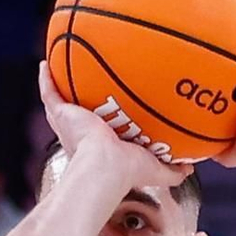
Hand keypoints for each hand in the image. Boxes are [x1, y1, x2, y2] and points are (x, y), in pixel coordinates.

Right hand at [37, 59, 193, 183]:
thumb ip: (171, 169)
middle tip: (84, 86)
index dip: (104, 121)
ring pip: (61, 102)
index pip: (101, 132)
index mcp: (102, 146)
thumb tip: (190, 168)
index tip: (109, 108)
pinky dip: (46, 78)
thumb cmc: (127, 172)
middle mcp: (83, 134)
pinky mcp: (61, 114)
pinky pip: (49, 92)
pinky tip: (45, 63)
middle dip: (81, 103)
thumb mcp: (155, 168)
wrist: (106, 167)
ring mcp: (70, 123)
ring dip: (61, 86)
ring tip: (60, 66)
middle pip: (79, 114)